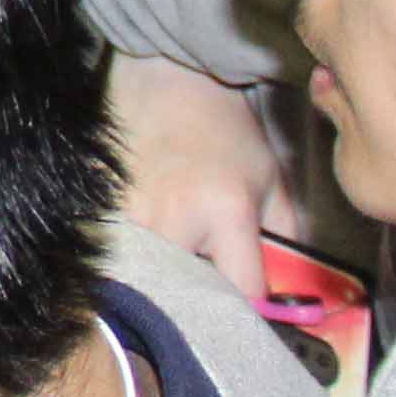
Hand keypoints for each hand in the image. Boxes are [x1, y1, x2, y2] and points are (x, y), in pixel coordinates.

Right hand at [110, 52, 296, 310]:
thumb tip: (290, 294)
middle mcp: (176, 219)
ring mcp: (134, 215)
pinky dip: (137, 260)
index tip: (254, 308)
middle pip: (191, 295)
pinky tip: (149, 241)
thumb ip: (287, 241)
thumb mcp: (272, 184)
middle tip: (214, 286)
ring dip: (169, 280)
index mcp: (227, 212)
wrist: (172, 88)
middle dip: (206, 297)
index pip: (243, 292)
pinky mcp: (106, 209)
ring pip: (153, 280)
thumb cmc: (227, 137)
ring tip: (179, 260)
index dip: (252, 308)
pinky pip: (123, 257)